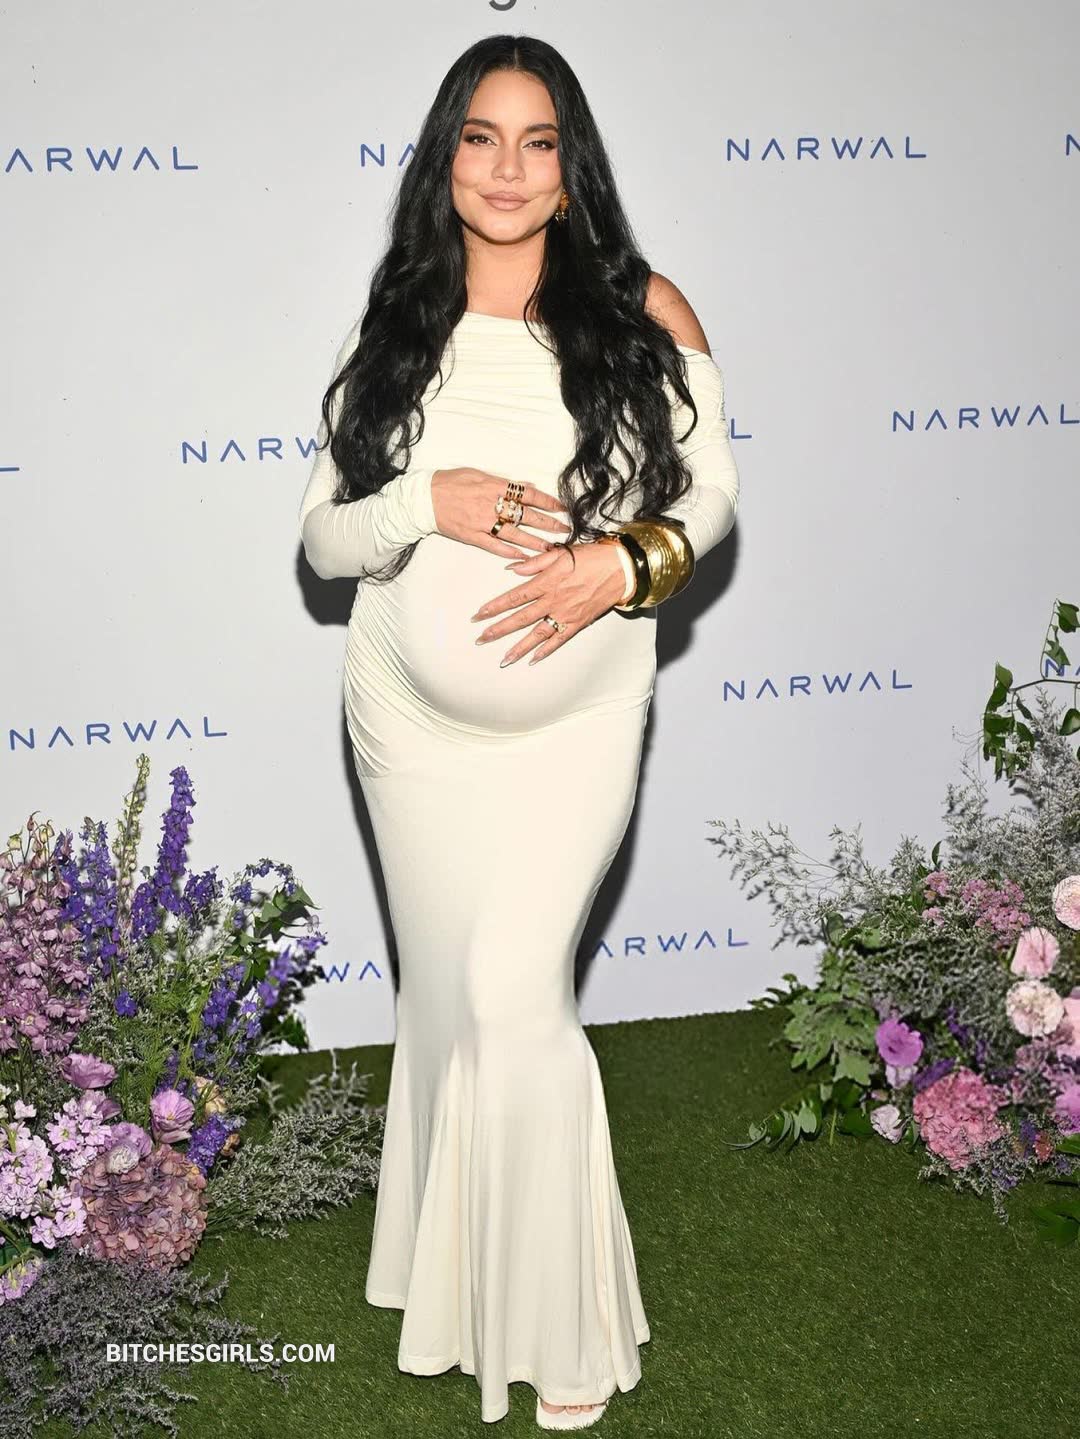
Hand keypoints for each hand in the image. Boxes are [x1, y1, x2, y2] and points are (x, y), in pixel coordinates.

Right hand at [431, 468, 571, 557]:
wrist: (424, 497)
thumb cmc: (451, 482)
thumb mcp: (480, 474)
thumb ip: (506, 482)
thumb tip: (529, 486)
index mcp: (494, 486)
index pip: (528, 495)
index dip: (547, 501)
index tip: (561, 507)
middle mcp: (490, 504)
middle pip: (526, 515)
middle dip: (548, 523)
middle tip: (564, 530)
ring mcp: (481, 522)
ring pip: (514, 534)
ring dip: (534, 542)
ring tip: (550, 548)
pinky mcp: (471, 536)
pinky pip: (494, 546)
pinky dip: (510, 552)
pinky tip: (523, 557)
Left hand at [470, 540, 629, 666]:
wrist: (622, 569)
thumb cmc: (592, 557)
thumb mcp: (561, 553)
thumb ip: (535, 563)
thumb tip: (512, 569)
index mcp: (547, 581)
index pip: (514, 596)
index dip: (495, 606)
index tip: (479, 615)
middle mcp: (553, 600)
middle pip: (520, 618)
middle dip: (499, 629)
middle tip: (481, 639)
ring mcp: (565, 614)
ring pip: (537, 634)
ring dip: (518, 647)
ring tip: (503, 659)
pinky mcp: (578, 623)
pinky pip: (559, 640)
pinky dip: (546, 651)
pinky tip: (532, 659)